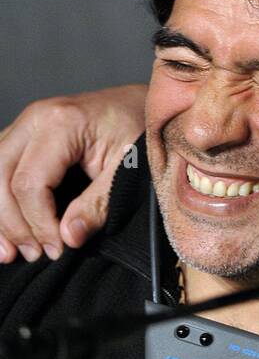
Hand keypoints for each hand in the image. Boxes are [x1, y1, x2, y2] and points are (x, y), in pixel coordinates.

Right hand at [0, 84, 146, 263]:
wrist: (145, 104)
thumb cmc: (139, 129)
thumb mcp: (128, 167)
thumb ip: (98, 204)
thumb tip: (68, 237)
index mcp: (61, 121)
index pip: (29, 182)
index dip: (37, 223)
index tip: (56, 249)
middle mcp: (35, 118)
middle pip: (0, 177)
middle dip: (12, 224)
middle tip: (34, 254)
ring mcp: (26, 124)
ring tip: (10, 252)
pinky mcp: (24, 135)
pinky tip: (4, 230)